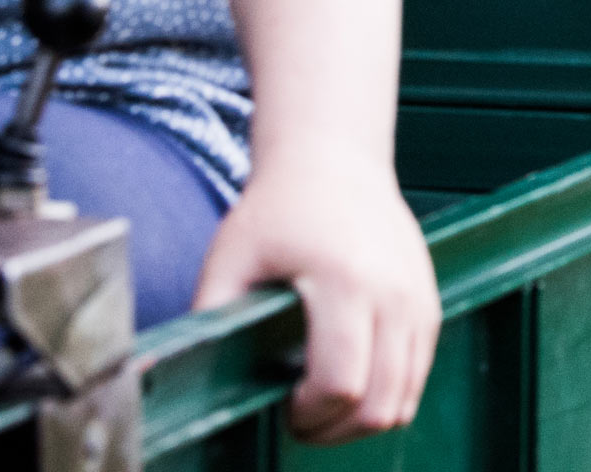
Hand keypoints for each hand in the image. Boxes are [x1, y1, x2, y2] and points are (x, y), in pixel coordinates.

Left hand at [196, 151, 440, 443]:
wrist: (334, 160)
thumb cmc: (278, 208)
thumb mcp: (232, 258)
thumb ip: (210, 316)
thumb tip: (161, 373)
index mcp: (344, 281)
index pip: (340, 385)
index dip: (307, 414)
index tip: (283, 404)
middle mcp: (393, 294)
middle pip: (379, 406)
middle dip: (334, 429)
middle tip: (299, 416)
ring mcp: (418, 300)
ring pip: (404, 401)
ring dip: (362, 419)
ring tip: (322, 404)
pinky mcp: (428, 304)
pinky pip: (418, 377)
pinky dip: (386, 395)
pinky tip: (349, 379)